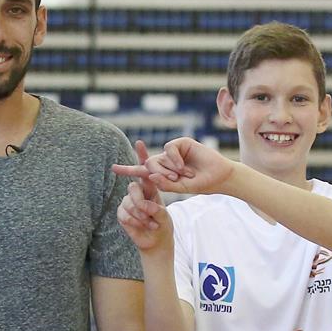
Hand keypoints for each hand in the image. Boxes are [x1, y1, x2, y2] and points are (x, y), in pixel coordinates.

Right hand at [113, 141, 170, 253]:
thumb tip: (145, 205)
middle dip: (142, 201)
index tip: (140, 143)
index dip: (141, 156)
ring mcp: (127, 202)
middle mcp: (137, 192)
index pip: (145, 169)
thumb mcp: (164, 214)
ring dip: (142, 215)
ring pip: (129, 202)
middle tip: (153, 212)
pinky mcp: (122, 214)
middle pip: (133, 187)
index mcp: (149, 187)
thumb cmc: (163, 224)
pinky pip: (125, 214)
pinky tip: (146, 226)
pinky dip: (137, 222)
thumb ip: (156, 208)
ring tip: (153, 224)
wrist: (157, 240)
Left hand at [115, 136, 234, 195]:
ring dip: (169, 170)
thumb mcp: (180, 188)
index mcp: (163, 174)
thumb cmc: (201, 184)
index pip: (142, 171)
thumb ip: (164, 184)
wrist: (218, 176)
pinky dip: (174, 159)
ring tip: (183, 175)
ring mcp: (172, 152)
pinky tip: (183, 166)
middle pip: (149, 165)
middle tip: (174, 179)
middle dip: (158, 173)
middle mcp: (165, 161)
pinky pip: (169, 148)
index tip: (113, 169)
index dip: (128, 169)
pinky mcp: (181, 143)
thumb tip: (149, 176)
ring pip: (158, 158)